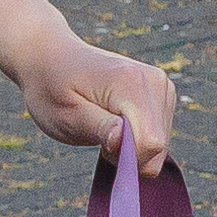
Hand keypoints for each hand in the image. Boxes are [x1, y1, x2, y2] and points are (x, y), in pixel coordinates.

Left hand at [2, 27, 179, 173]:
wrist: (53, 58)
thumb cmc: (53, 89)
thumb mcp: (66, 115)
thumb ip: (99, 128)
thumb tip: (123, 142)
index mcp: (131, 82)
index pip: (149, 142)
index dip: (125, 158)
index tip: (100, 149)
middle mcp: (154, 80)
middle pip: (158, 145)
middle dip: (130, 156)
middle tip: (99, 136)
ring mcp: (162, 85)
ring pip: (161, 144)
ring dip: (133, 149)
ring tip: (106, 127)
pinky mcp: (163, 93)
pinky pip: (159, 135)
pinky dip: (138, 140)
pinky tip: (117, 125)